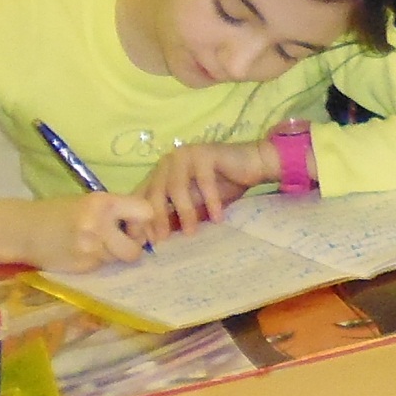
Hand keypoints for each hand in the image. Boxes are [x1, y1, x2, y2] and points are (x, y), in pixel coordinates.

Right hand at [24, 192, 162, 272]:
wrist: (22, 229)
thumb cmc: (58, 212)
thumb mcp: (88, 202)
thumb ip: (116, 211)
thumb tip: (147, 225)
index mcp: (103, 202)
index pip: (145, 212)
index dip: (143, 221)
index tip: (133, 224)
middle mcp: (99, 225)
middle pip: (136, 247)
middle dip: (132, 246)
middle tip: (119, 240)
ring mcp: (90, 249)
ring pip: (120, 259)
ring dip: (114, 255)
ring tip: (96, 245)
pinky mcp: (83, 266)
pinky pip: (104, 267)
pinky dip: (98, 262)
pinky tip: (82, 253)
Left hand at [140, 140, 276, 234]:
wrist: (253, 164)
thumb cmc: (224, 187)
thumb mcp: (196, 206)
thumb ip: (176, 216)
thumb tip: (156, 239)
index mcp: (162, 172)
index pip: (144, 196)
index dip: (142, 218)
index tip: (146, 242)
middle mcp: (170, 161)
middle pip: (156, 191)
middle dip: (158, 217)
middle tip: (163, 239)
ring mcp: (186, 155)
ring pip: (177, 187)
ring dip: (185, 212)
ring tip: (192, 233)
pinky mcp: (205, 153)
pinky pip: (204, 181)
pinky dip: (210, 201)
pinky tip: (217, 218)